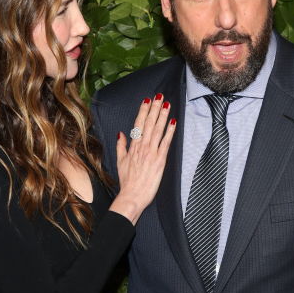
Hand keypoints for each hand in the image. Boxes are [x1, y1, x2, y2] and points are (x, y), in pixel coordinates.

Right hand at [110, 94, 176, 223]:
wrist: (132, 196)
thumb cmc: (127, 182)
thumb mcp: (120, 162)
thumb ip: (121, 146)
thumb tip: (121, 133)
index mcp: (132, 147)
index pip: (138, 124)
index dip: (143, 111)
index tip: (147, 100)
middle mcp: (142, 147)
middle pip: (149, 124)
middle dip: (154, 108)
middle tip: (159, 96)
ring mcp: (151, 152)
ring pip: (157, 130)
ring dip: (162, 116)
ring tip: (167, 104)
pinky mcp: (160, 160)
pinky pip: (165, 143)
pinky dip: (169, 132)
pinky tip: (173, 122)